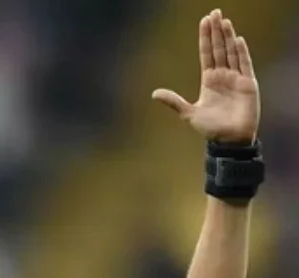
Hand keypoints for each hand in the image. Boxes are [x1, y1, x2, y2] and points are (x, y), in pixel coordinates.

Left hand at [152, 9, 258, 143]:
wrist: (229, 141)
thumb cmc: (211, 129)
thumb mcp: (189, 114)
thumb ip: (174, 102)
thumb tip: (154, 93)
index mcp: (209, 80)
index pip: (207, 54)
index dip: (205, 38)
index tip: (204, 21)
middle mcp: (223, 76)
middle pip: (219, 48)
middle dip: (217, 31)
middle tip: (214, 12)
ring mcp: (236, 78)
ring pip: (231, 52)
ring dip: (228, 37)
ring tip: (224, 21)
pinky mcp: (248, 84)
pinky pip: (245, 64)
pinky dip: (241, 52)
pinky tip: (237, 40)